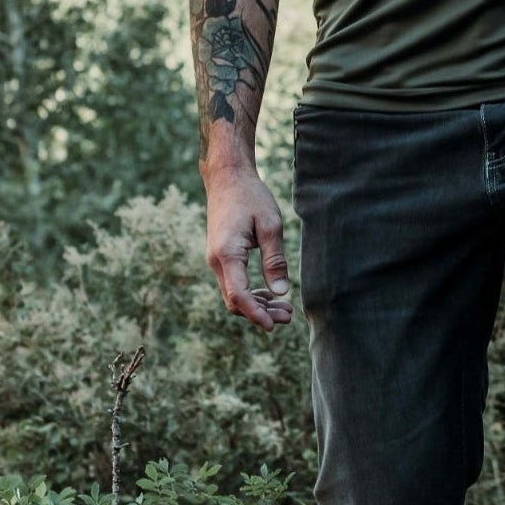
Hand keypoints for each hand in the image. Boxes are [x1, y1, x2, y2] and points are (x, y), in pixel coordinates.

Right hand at [202, 161, 292, 329]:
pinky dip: (250, 293)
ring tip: (284, 309)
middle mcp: (216, 260)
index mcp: (227, 253)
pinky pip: (233, 283)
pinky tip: (270, 294)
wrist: (227, 178)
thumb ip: (275, 260)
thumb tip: (280, 293)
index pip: (238, 296)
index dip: (256, 315)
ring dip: (256, 305)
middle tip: (288, 316)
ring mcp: (216, 260)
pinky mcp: (220, 257)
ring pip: (233, 295)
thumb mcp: (271, 225)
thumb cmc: (251, 197)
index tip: (274, 326)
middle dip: (260, 313)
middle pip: (235, 301)